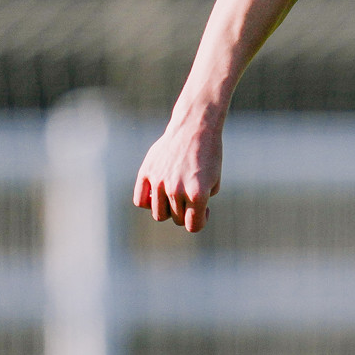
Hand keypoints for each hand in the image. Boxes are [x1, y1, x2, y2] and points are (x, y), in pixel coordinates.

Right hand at [132, 107, 222, 232]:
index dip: (201, 221)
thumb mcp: (214, 181)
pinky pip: (140, 201)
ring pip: (159, 214)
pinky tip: (158, 193)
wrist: (194, 127)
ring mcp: (159, 182)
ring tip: (176, 194)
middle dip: (186, 212)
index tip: (205, 210)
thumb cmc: (208, 154)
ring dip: (169, 209)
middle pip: (177, 219)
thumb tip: (184, 215)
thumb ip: (201, 203)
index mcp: (197, 194)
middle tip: (191, 196)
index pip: (193, 226)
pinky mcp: (146, 172)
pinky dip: (148, 202)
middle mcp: (176, 190)